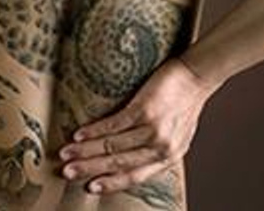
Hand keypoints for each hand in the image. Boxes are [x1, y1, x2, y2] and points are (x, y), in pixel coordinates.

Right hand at [57, 56, 221, 194]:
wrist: (197, 76)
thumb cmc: (185, 101)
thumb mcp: (177, 134)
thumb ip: (156, 148)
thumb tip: (131, 158)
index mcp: (169, 156)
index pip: (135, 176)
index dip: (111, 183)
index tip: (90, 187)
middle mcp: (161, 147)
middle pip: (118, 163)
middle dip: (89, 169)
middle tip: (67, 172)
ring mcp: (153, 129)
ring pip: (112, 145)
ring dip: (85, 150)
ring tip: (66, 152)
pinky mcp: (146, 109)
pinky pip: (114, 124)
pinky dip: (94, 130)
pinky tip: (80, 134)